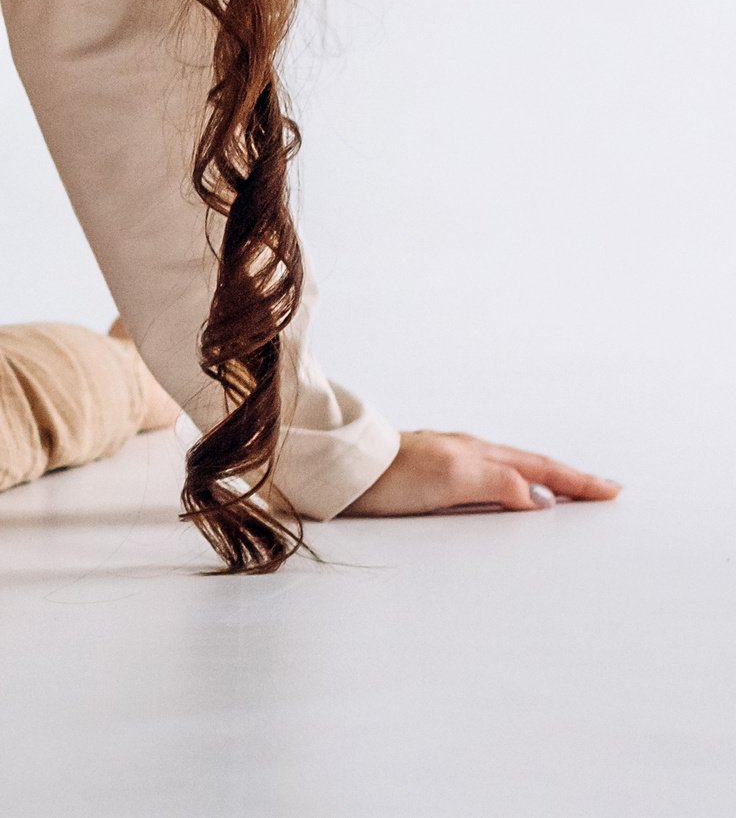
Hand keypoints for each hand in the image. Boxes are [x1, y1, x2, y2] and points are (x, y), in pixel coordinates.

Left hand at [341, 429, 621, 516]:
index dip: (577, 482)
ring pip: (506, 471)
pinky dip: (506, 488)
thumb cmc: (389, 475)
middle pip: (528, 465)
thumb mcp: (451, 478)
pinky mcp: (424, 477)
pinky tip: (500, 497)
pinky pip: (482, 481)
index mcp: (477, 453)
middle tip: (602, 490)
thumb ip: (498, 484)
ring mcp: (444, 463)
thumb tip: (541, 499)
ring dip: (539, 482)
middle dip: (568, 479)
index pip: (539, 468)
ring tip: (563, 494)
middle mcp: (464, 454)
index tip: (613, 491)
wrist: (338, 471)